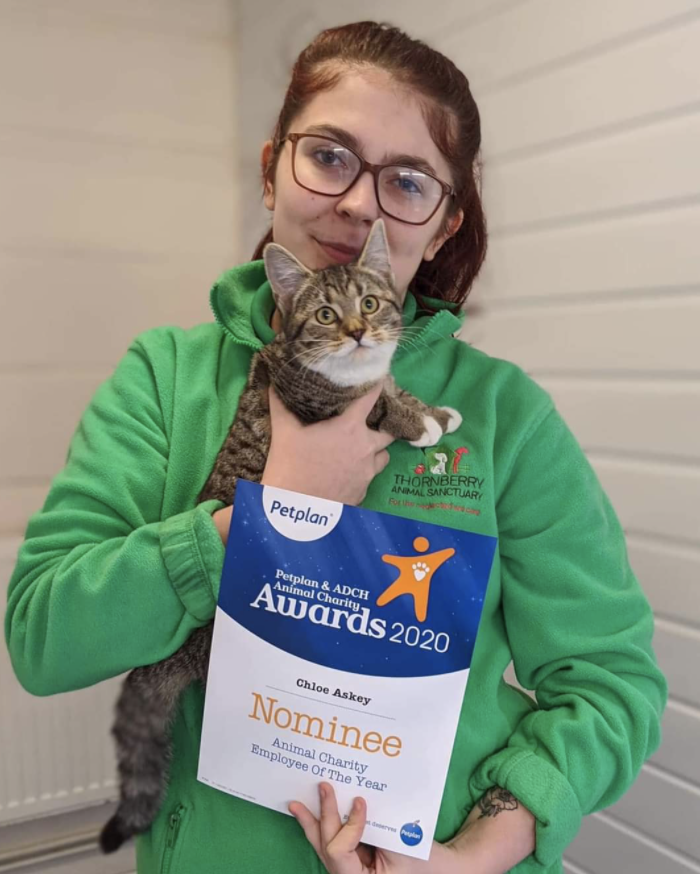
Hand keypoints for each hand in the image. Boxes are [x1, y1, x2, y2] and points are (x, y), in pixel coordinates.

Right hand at [261, 382, 392, 504]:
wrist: (293, 512)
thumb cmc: (289, 467)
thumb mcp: (283, 432)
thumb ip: (281, 404)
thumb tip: (274, 382)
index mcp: (350, 428)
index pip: (372, 398)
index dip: (377, 385)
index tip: (379, 377)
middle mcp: (365, 448)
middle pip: (388, 431)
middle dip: (382, 425)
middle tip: (371, 421)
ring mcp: (367, 472)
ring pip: (383, 456)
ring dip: (376, 450)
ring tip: (361, 447)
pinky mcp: (364, 492)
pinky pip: (371, 476)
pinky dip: (365, 471)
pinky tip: (350, 470)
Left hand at [289, 783, 455, 873]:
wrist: (438, 872)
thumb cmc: (423, 862)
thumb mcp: (402, 845)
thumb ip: (376, 829)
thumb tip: (355, 801)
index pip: (339, 852)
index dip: (347, 826)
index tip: (361, 801)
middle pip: (327, 846)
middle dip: (324, 816)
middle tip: (324, 786)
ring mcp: (347, 871)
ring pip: (324, 846)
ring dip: (311, 822)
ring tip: (295, 804)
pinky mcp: (352, 861)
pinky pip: (333, 842)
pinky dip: (324, 824)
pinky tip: (311, 811)